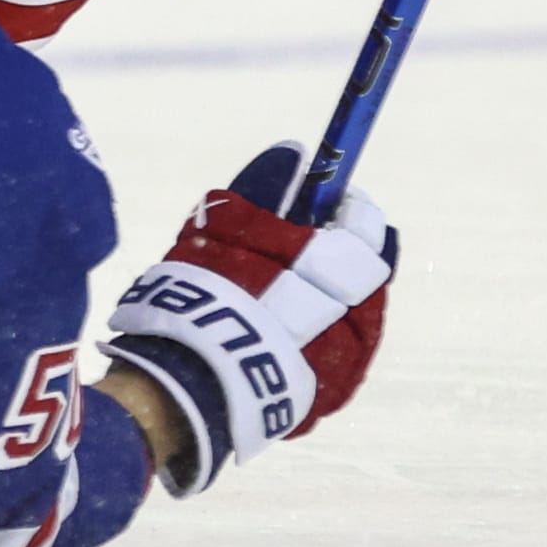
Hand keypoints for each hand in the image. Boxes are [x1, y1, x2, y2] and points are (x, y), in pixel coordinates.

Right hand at [101, 144, 398, 495]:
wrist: (182, 391)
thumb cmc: (195, 299)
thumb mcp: (216, 233)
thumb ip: (259, 192)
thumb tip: (293, 151)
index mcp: (333, 272)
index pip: (360, 224)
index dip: (345, 208)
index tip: (325, 200)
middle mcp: (355, 318)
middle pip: (363, 272)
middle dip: (338, 254)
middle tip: (302, 246)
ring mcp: (348, 362)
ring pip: (355, 314)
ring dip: (329, 296)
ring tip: (280, 293)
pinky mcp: (331, 395)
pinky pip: (338, 353)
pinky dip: (319, 335)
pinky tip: (279, 331)